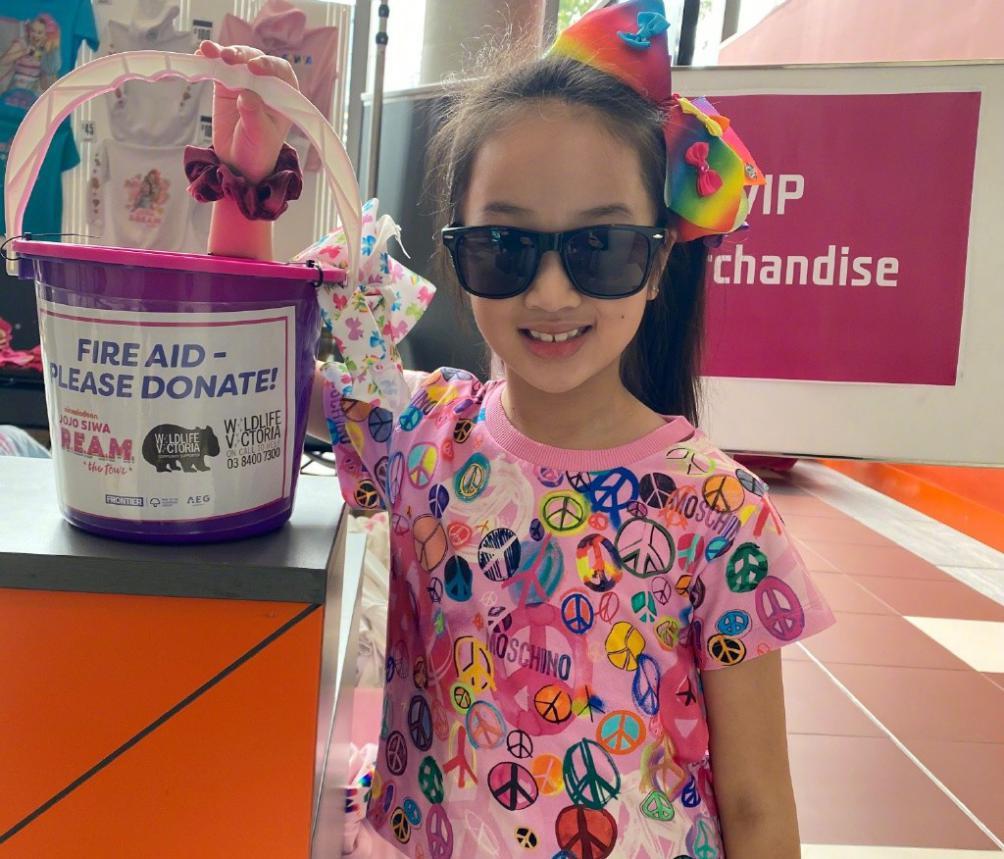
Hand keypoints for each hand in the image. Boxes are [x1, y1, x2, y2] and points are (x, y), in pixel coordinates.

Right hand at [196, 41, 298, 182]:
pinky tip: (200, 54)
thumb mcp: (260, 135)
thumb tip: (247, 95)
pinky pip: (218, 68)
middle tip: (228, 58)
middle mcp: (266, 83)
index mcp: (284, 94)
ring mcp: (245, 81)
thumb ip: (254, 115)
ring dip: (222, 53)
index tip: (253, 68)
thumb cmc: (258, 149)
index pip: (280, 71)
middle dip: (241, 55)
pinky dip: (209, 60)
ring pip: (236, 60)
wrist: (239, 161)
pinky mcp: (226, 84)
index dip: (268, 65)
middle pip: (255, 60)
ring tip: (208, 51)